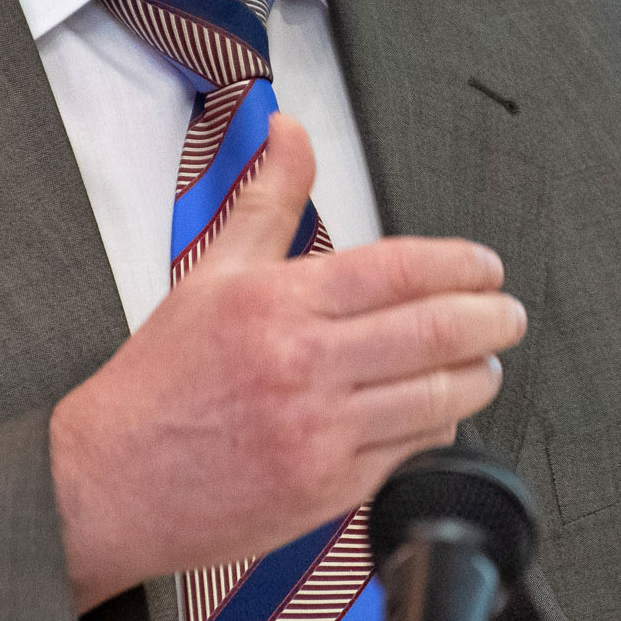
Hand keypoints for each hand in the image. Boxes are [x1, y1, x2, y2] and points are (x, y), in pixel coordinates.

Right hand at [48, 113, 526, 612]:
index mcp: (279, 302)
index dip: (460, 264)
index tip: (484, 267)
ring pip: (436, 397)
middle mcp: (304, 365)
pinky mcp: (328, 490)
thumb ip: (267, 198)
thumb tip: (289, 130)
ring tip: (485, 364)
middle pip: (434, 331)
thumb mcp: (210, 272)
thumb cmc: (161, 380)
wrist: (112, 478)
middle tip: (507, 313)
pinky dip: (439, 430)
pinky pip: (410, 454)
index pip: (399, 269)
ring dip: (478, 377)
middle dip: (491, 319)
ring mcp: (320, 432)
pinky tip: (440, 414)